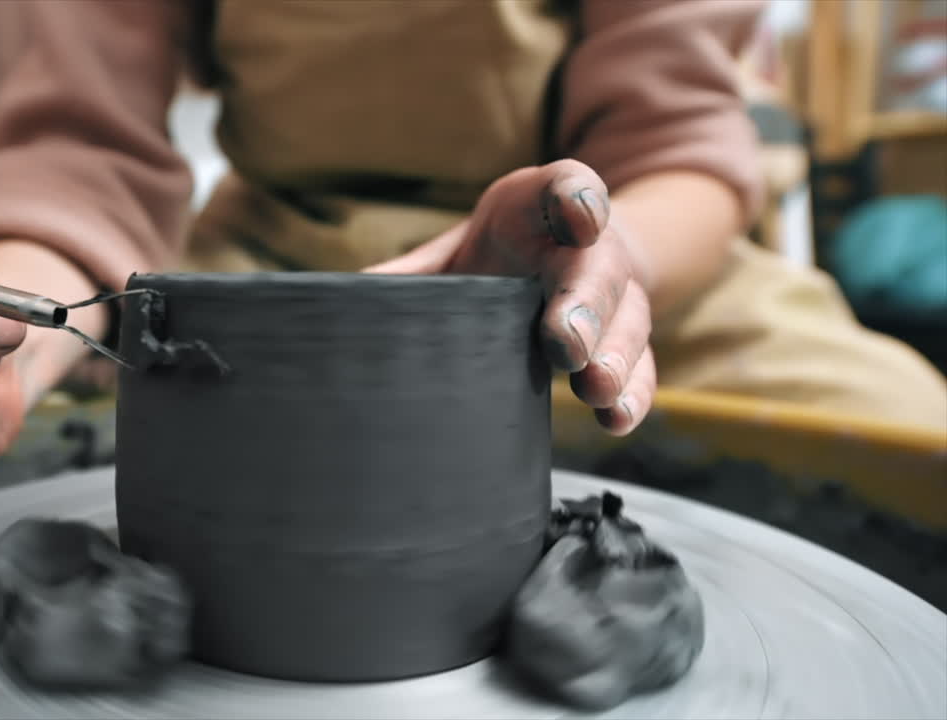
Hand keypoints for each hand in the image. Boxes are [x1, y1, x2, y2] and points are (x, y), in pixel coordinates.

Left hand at [367, 160, 654, 434]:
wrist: (578, 251)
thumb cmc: (507, 247)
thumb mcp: (462, 248)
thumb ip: (416, 273)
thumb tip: (348, 299)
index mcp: (545, 207)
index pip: (568, 186)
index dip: (576, 199)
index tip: (578, 216)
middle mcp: (593, 247)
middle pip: (598, 270)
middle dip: (585, 306)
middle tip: (566, 343)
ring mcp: (619, 296)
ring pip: (628, 323)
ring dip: (614, 357)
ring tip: (594, 388)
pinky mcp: (630, 341)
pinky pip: (643, 367)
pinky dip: (632, 394)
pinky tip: (614, 418)